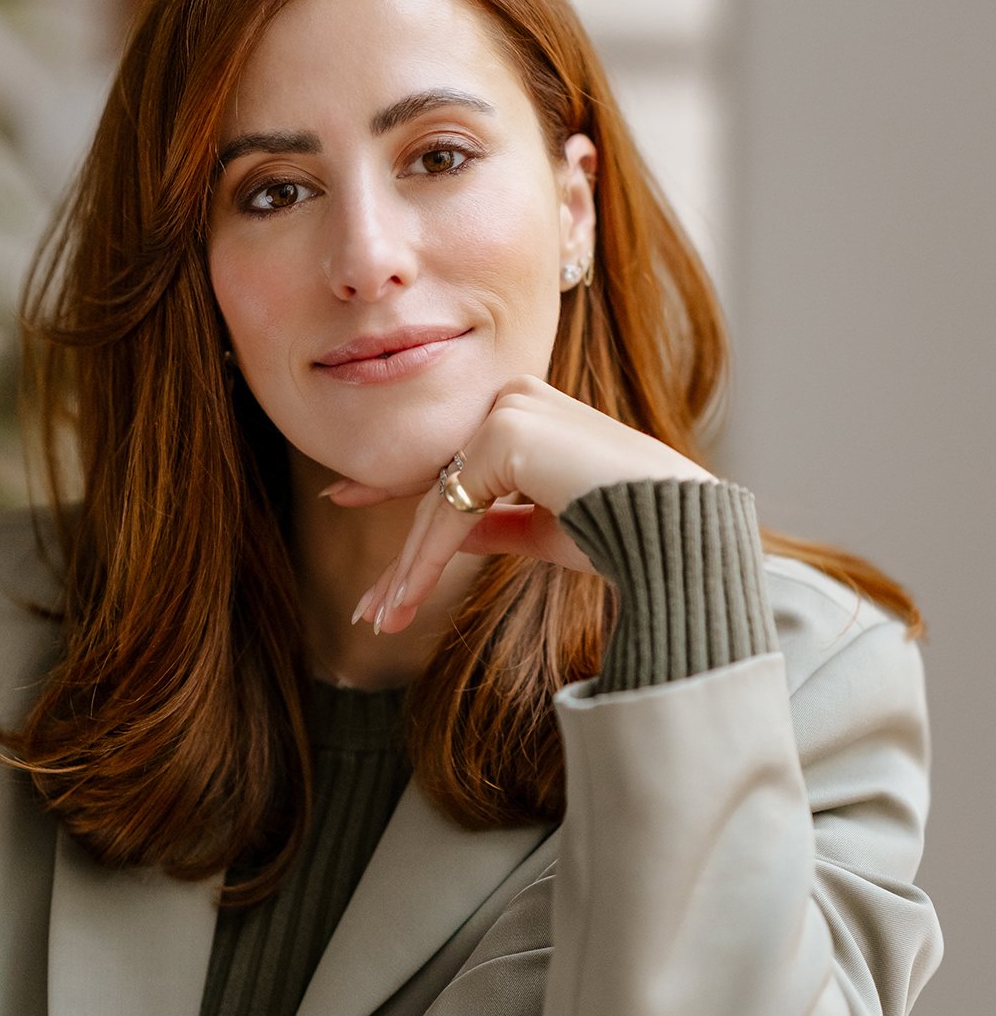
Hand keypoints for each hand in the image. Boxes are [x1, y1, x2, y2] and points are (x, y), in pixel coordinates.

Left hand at [323, 375, 717, 634]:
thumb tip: (439, 537)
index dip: (391, 482)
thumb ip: (494, 522)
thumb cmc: (624, 529)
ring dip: (409, 569)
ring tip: (381, 618)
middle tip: (365, 605)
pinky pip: (451, 508)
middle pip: (439, 483)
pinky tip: (404, 601)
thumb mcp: (542, 528)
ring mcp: (508, 408)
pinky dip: (426, 559)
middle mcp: (513, 397)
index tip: (342, 496)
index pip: (449, 453)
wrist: (673, 531)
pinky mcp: (505, 432)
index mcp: (526, 410)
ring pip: (438, 501)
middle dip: (401, 551)